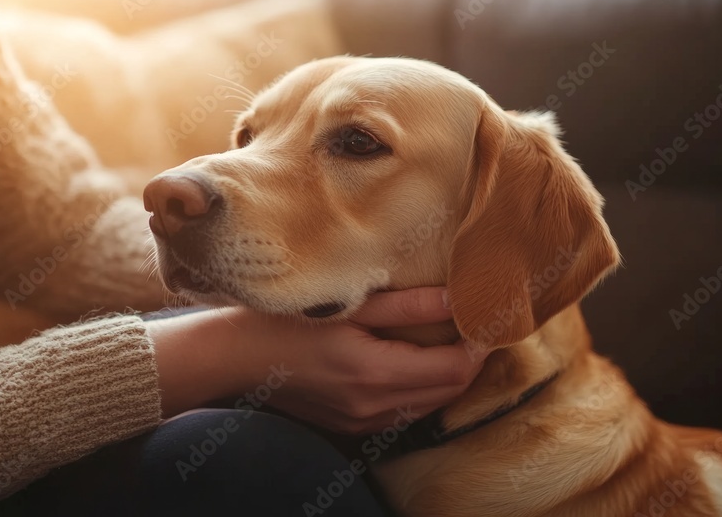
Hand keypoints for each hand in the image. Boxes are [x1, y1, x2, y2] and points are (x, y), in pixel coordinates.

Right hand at [147, 287, 488, 433]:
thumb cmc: (284, 321)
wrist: (235, 359)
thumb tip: (457, 296)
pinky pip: (405, 413)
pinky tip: (414, 361)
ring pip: (430, 405)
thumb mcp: (348, 304)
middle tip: (476, 325)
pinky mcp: (353, 425)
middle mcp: (374, 406)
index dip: (479, 346)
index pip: (454, 371)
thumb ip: (406, 304)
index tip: (486, 318)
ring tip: (451, 340)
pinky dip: (421, 389)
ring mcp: (363, 421)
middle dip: (470, 361)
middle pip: (449, 391)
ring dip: (447, 377)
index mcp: (374, 372)